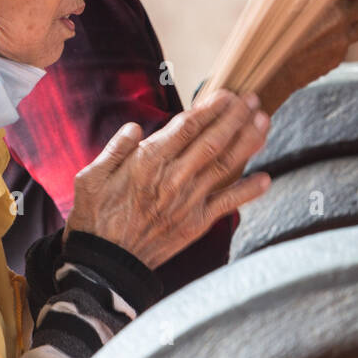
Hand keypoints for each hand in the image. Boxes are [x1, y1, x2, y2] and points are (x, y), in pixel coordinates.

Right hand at [64, 89, 271, 268]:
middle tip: (252, 99)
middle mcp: (174, 178)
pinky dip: (248, 191)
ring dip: (247, 142)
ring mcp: (188, 201)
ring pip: (225, 166)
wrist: (105, 264)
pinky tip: (266, 179)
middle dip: (236, 117)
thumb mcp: (92, 176)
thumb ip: (115, 149)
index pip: (188, 127)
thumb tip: (135, 128)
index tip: (227, 93)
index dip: (211, 107)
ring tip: (264, 122)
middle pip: (213, 141)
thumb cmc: (95, 217)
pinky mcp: (196, 223)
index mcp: (148, 162)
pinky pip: (227, 204)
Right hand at [257, 0, 357, 113]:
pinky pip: (346, 47)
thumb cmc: (267, 27)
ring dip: (348, 25)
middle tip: (345, 3)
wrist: (266, 69)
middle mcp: (337, 13)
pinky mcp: (338, 58)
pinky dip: (336, 44)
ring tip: (326, 27)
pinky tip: (316, 45)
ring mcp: (340, 38)